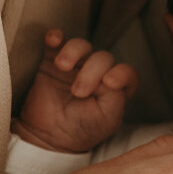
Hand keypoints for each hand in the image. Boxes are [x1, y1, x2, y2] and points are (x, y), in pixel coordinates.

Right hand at [14, 29, 138, 152]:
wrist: (46, 137)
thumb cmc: (81, 130)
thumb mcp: (107, 119)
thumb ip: (116, 96)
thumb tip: (111, 75)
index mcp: (114, 89)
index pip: (126, 72)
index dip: (122, 73)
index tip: (109, 82)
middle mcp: (97, 74)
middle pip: (103, 58)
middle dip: (92, 71)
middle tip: (78, 92)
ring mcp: (74, 66)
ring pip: (81, 46)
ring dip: (74, 52)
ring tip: (63, 67)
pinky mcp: (51, 62)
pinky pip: (56, 41)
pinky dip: (55, 36)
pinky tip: (53, 40)